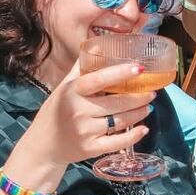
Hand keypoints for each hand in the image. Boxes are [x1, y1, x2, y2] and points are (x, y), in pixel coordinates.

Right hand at [18, 62, 154, 166]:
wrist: (43, 144)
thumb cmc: (57, 110)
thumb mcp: (65, 86)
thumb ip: (82, 67)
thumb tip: (99, 45)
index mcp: (73, 91)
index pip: (99, 79)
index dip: (120, 73)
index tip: (139, 69)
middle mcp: (78, 110)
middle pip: (117, 102)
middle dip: (139, 97)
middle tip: (152, 92)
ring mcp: (85, 131)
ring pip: (121, 121)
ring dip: (139, 113)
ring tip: (148, 106)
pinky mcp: (90, 149)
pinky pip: (118, 142)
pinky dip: (134, 135)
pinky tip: (144, 128)